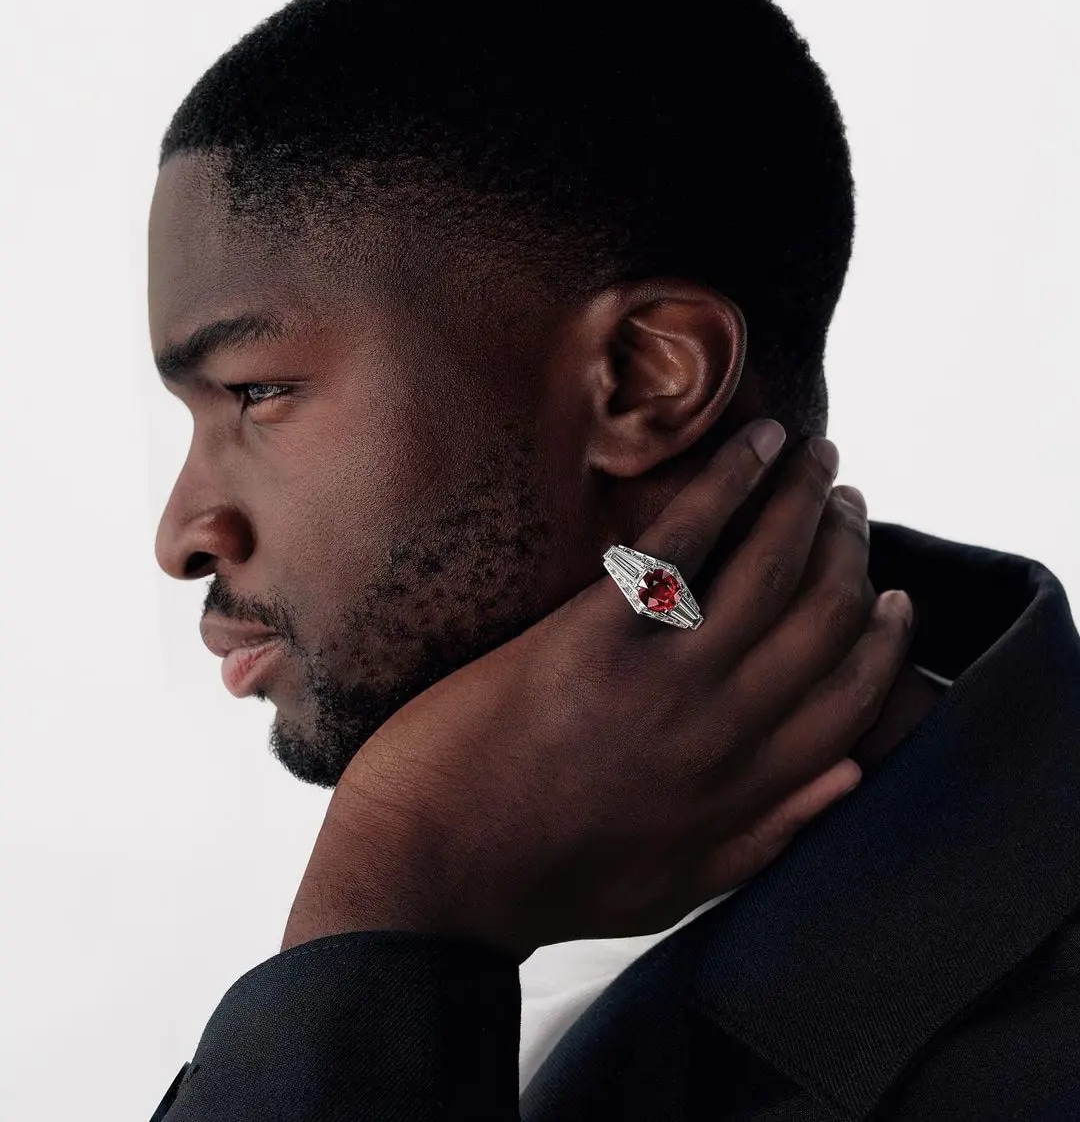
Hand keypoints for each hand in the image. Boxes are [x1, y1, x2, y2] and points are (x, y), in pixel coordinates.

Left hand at [282, 421, 913, 960]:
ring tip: (816, 455)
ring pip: (771, 569)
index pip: (854, 699)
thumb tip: (852, 773)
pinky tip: (754, 445)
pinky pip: (684, 541)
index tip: (891, 595)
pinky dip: (730, 482)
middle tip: (846, 501)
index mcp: (744, 791)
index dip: (886, 639)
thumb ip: (769, 832)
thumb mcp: (677, 886)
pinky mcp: (594, 635)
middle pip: (824, 617)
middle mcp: (722, 729)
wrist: (426, 874)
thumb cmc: (544, 882)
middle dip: (848, 549)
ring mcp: (662, 679)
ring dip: (804, 500)